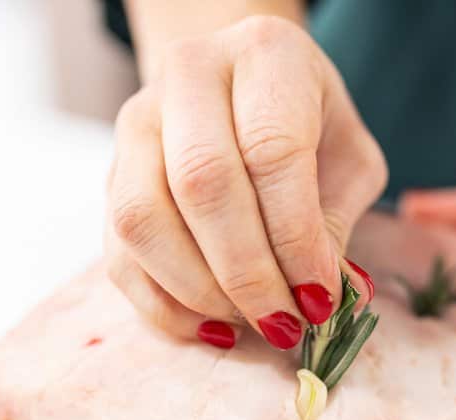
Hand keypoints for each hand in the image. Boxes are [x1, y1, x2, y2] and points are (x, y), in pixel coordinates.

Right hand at [104, 15, 386, 350]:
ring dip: (200, 292)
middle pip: (200, 184)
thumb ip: (338, 221)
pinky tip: (211, 327)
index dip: (294, 236)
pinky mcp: (109, 175)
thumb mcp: (347, 156)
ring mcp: (135, 123)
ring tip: (250, 323)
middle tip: (285, 323)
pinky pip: (119, 255)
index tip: (320, 297)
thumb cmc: (305, 123)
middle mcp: (187, 75)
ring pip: (143, 220)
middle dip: (247, 273)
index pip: (271, 151)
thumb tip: (336, 300)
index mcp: (263, 55)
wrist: (238, 88)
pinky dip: (164, 306)